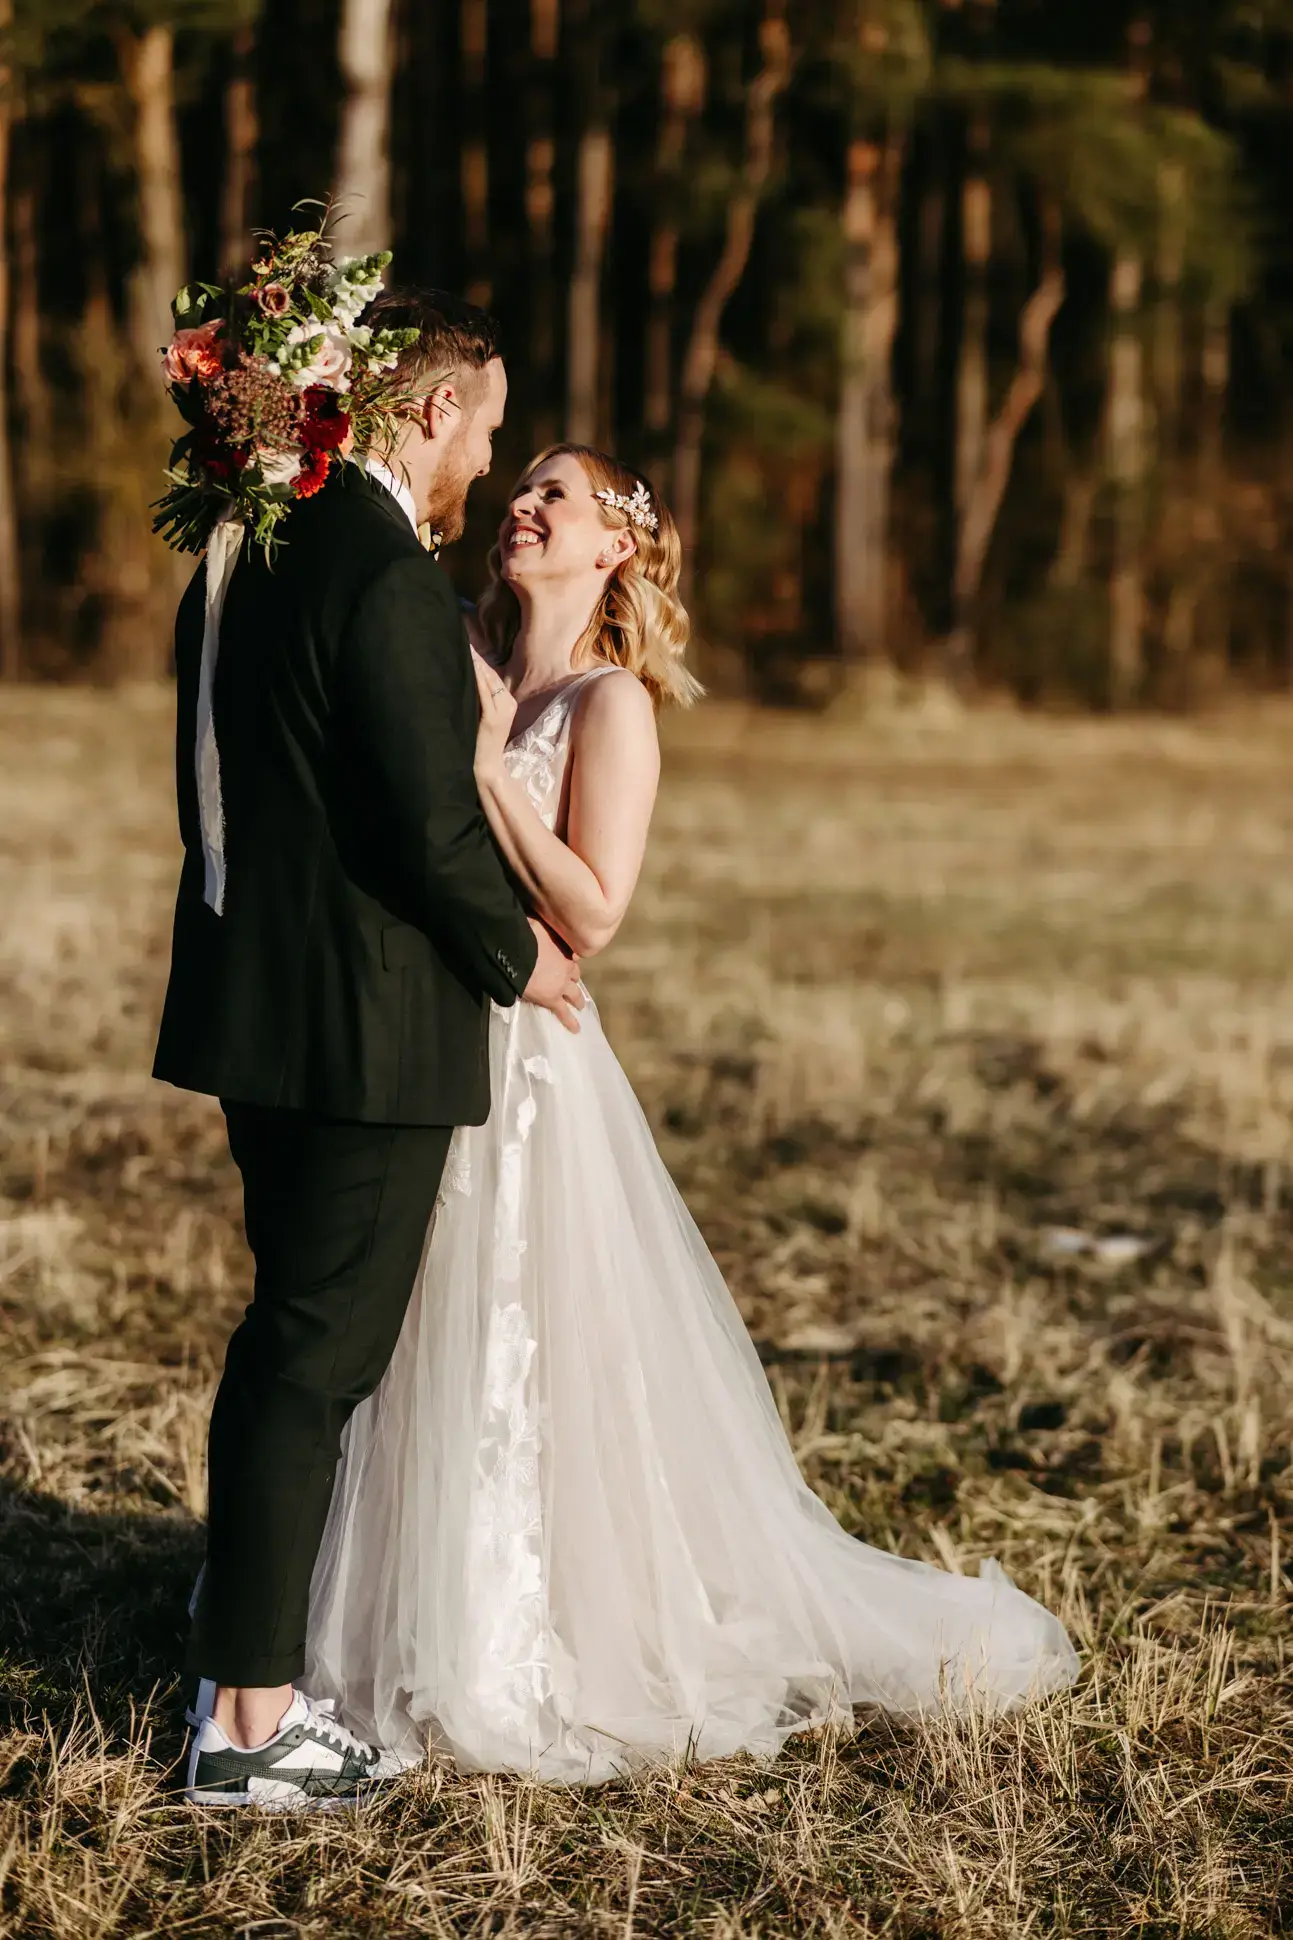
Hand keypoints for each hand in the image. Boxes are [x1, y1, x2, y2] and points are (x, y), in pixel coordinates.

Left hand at [470, 645, 516, 779]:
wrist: (487, 768)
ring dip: (476, 664)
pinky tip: (469, 666)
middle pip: (491, 675)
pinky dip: (476, 678)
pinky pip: (483, 692)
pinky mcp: (492, 718)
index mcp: (508, 703)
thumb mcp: (484, 718)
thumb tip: (466, 679)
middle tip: (462, 642)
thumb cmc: (481, 744)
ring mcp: (501, 711)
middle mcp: (508, 704)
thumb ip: (481, 701)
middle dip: (477, 658)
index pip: (493, 676)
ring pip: (488, 681)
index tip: (467, 646)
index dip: (480, 661)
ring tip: (463, 649)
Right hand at [523, 919, 585, 1033]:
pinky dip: (570, 1022)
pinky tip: (576, 1029)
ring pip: (574, 994)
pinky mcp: (552, 999)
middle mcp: (566, 968)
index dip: (570, 959)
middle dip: (575, 980)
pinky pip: (563, 1013)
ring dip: (577, 1000)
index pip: (572, 956)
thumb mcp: (536, 924)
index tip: (569, 960)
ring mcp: (561, 985)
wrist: (516, 954)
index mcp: (562, 950)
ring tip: (580, 1006)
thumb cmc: (524, 935)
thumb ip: (539, 925)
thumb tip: (535, 918)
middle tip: (575, 985)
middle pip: (575, 975)